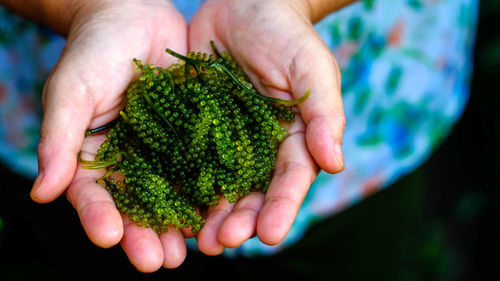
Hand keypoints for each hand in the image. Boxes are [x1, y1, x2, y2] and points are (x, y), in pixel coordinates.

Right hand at [29, 0, 189, 271]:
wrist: (134, 16)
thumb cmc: (93, 51)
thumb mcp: (71, 91)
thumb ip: (59, 139)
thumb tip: (42, 193)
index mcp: (95, 158)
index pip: (94, 196)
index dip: (99, 217)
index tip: (108, 237)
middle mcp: (132, 162)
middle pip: (137, 207)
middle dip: (146, 235)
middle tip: (159, 261)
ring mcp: (165, 152)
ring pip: (173, 195)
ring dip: (182, 224)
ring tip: (193, 249)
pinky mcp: (195, 137)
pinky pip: (204, 167)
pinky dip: (211, 191)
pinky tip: (221, 210)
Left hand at [188, 0, 344, 254]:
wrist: (244, 3)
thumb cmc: (285, 33)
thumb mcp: (311, 67)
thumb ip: (324, 114)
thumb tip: (335, 163)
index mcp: (293, 138)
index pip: (290, 179)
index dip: (282, 207)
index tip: (272, 235)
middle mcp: (259, 147)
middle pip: (252, 192)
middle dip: (241, 219)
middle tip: (224, 242)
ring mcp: (225, 141)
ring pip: (218, 185)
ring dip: (210, 214)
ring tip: (199, 239)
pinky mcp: (195, 128)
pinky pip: (187, 160)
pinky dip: (180, 184)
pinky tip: (170, 206)